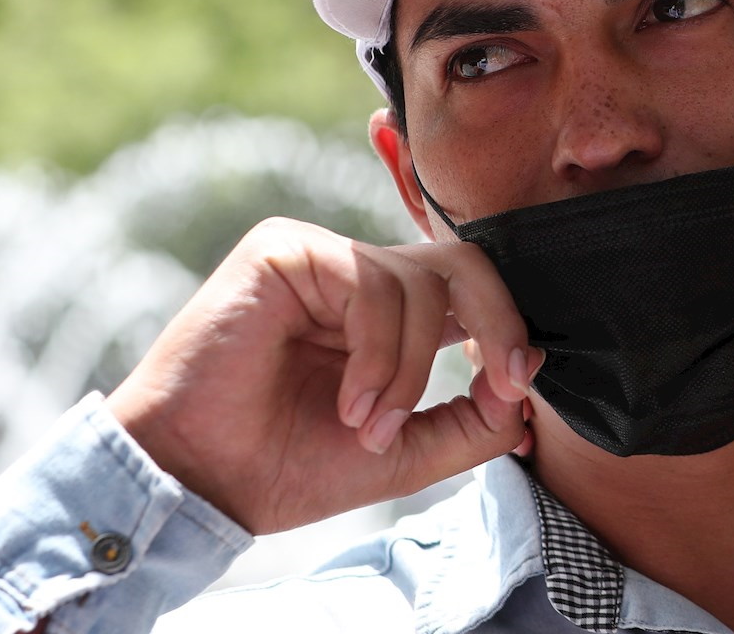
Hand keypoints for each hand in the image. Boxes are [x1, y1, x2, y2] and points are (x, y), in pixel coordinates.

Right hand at [105, 217, 536, 534]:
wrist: (200, 483)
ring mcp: (322, 258)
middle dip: (499, 321)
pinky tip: (347, 404)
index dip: (510, 327)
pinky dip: (376, 353)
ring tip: (368, 426)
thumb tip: (532, 377)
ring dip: (409, 370)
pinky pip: (370, 283)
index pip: (474, 291)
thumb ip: (476, 421)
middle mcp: (359, 278)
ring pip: (421, 284)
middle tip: (505, 381)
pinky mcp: (284, 250)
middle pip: (465, 264)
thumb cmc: (288, 468)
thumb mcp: (407, 453)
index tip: (520, 385)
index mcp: (391, 319)